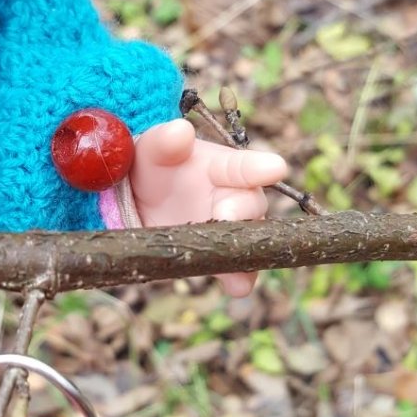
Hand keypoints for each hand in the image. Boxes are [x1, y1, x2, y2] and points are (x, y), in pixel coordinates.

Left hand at [130, 118, 287, 297]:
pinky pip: (239, 270)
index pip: (243, 165)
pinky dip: (240, 278)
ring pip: (252, 240)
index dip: (260, 166)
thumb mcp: (151, 150)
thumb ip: (163, 141)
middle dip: (242, 209)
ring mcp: (230, 230)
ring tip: (240, 262)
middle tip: (224, 214)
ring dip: (248, 250)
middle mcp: (233, 197)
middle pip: (252, 203)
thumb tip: (180, 130)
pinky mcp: (221, 257)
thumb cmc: (154, 167)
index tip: (276, 167)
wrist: (139, 201)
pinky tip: (236, 285)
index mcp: (221, 167)